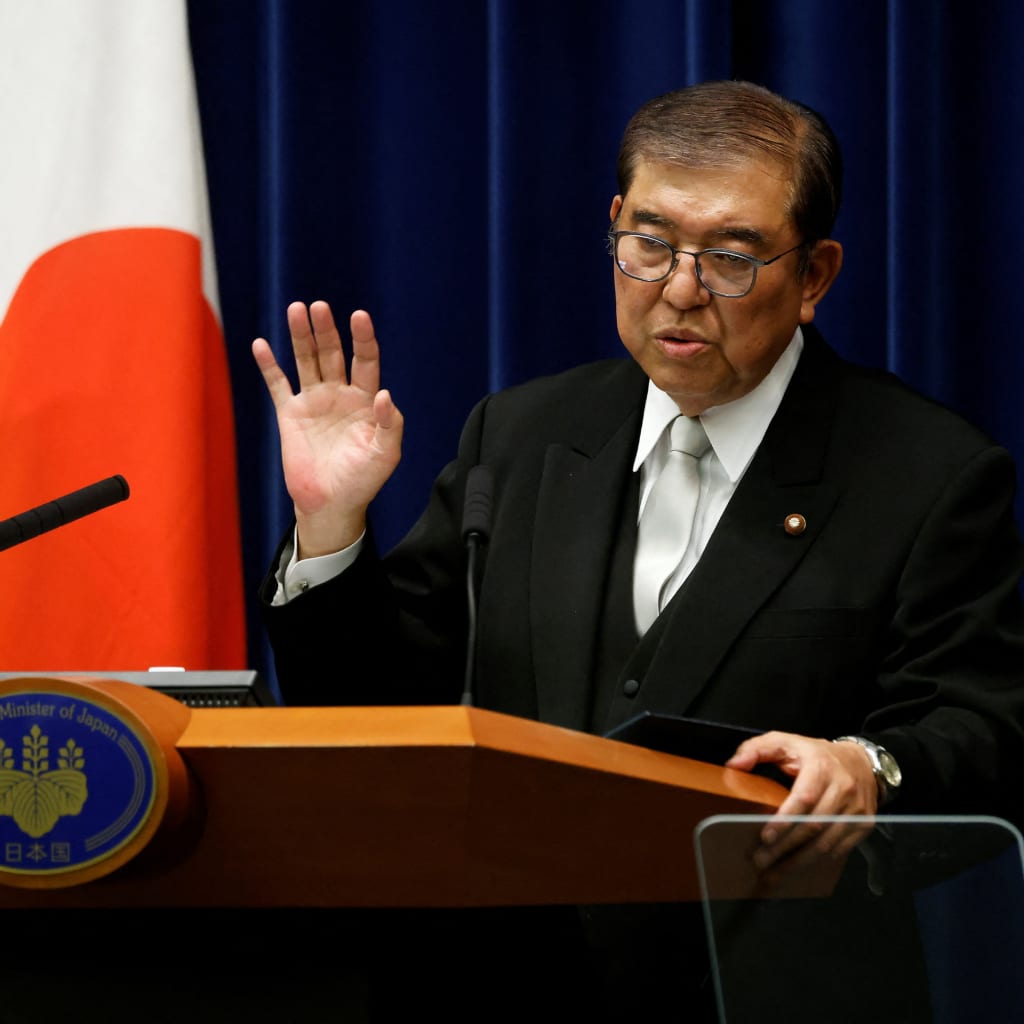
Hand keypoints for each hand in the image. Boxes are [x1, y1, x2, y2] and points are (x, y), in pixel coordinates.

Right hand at [252, 302, 402, 557]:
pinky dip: (269, 365)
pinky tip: (261, 344)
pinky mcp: (290, 414)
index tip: (359, 316)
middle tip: (319, 307)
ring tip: (296, 309)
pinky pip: (278, 385)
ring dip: (301, 336)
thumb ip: (389, 425)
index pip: (366, 361)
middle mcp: (339, 394)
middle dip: (327, 330)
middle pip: (333, 353)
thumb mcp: (385, 455)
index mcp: (365, 401)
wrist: (331, 504)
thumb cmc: (363, 481)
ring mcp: (314, 402)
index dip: (363, 339)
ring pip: (306, 361)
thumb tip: (384, 394)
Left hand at [726, 731, 876, 878]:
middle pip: (813, 826)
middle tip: (761, 860)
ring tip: (774, 873)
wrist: (861, 762)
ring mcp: (855, 810)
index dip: (785, 820)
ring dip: (799, 861)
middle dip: (785, 847)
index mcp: (821, 767)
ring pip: (826, 843)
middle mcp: (843, 789)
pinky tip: (798, 868)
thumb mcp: (786, 741)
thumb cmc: (817, 754)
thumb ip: (756, 749)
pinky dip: (817, 862)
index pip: (804, 798)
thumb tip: (734, 765)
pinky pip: (839, 850)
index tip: (766, 837)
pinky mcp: (863, 826)